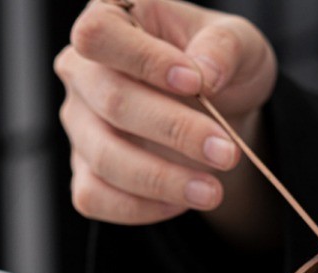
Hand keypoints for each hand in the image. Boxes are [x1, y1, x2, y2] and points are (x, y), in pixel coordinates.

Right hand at [55, 0, 276, 227]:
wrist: (222, 112)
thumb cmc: (218, 65)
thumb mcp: (237, 43)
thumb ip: (223, 48)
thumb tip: (205, 73)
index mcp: (110, 18)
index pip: (100, 35)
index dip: (145, 61)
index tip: (196, 83)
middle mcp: (82, 72)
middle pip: (112, 102)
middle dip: (175, 132)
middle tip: (227, 153)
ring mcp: (79, 125)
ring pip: (104, 157)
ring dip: (163, 180)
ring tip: (213, 191)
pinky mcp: (86, 172)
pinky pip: (95, 198)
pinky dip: (141, 208)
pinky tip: (182, 202)